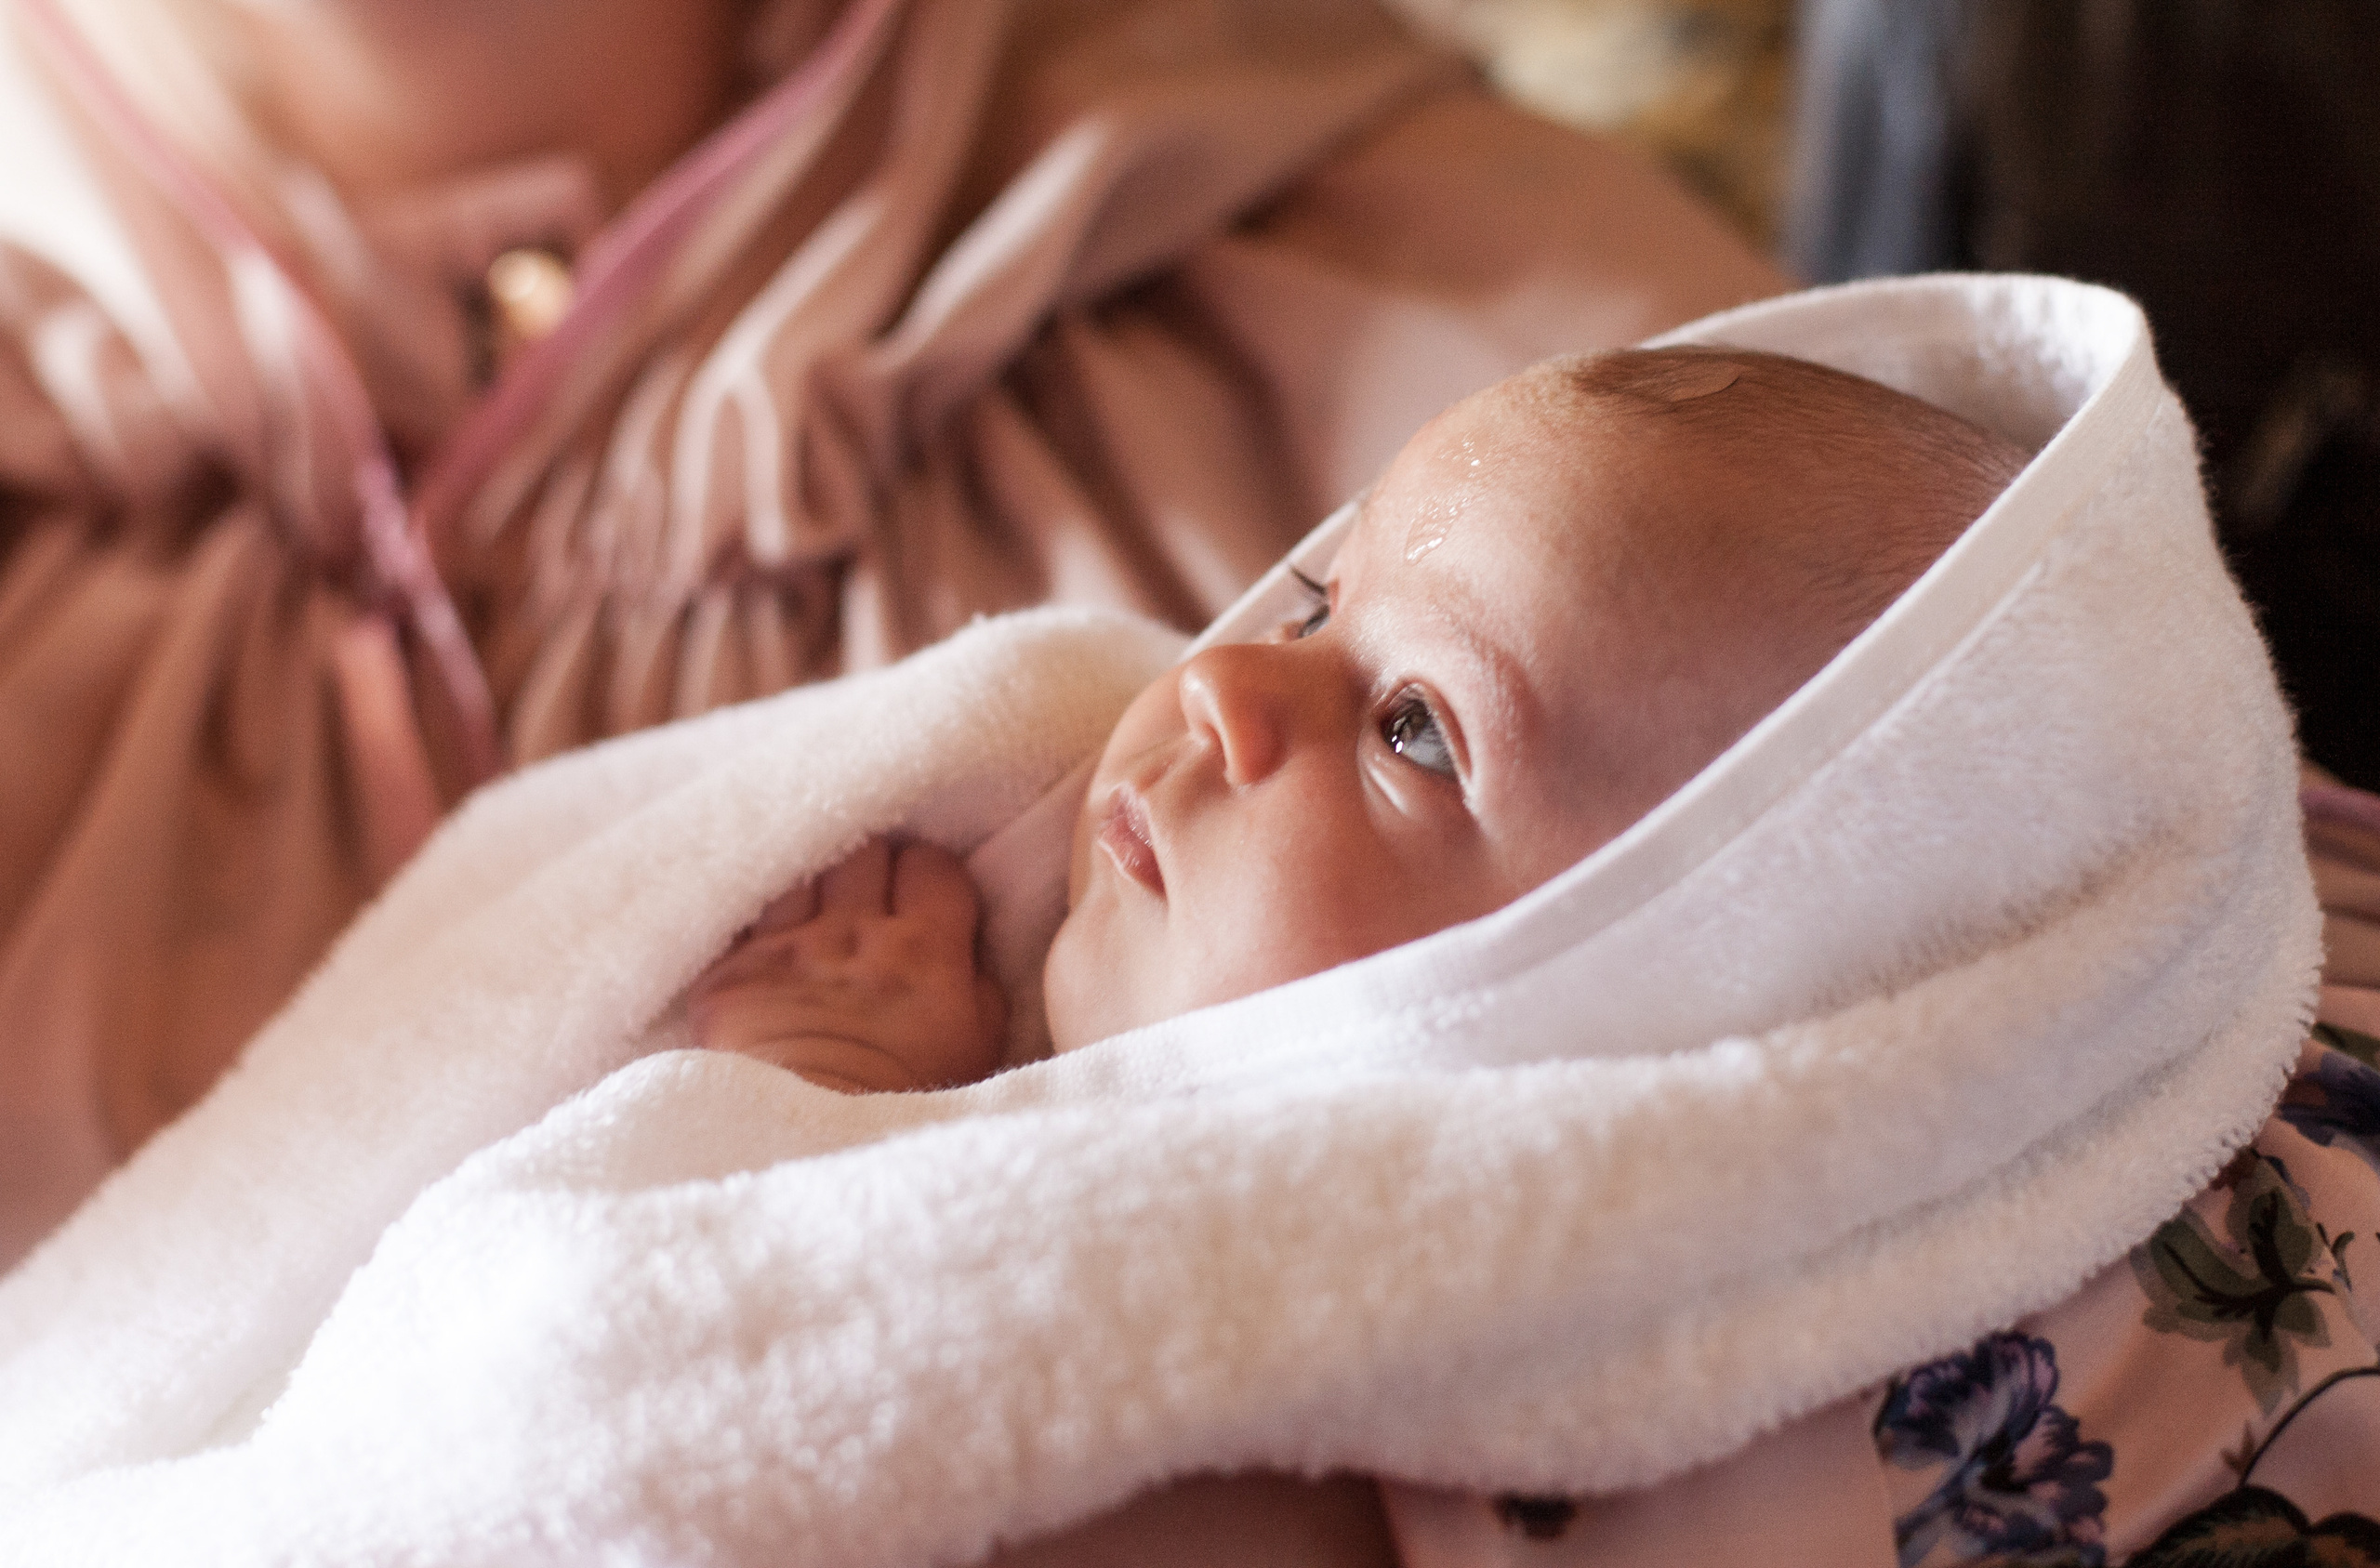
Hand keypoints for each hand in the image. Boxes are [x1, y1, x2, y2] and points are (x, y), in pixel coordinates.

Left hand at [688, 838, 1006, 1093]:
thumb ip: (978, 981)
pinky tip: (770, 949)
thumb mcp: (979, 1047)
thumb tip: (967, 943)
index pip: (931, 864)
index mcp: (924, 949)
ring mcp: (786, 950)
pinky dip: (760, 927)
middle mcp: (854, 935)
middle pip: (865, 853)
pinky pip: (743, 920)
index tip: (922, 899)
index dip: (927, 877)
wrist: (808, 1149)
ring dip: (813, 888)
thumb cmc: (907, 1107)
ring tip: (817, 920)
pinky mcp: (729, 975)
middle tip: (871, 902)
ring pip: (801, 873)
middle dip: (872, 870)